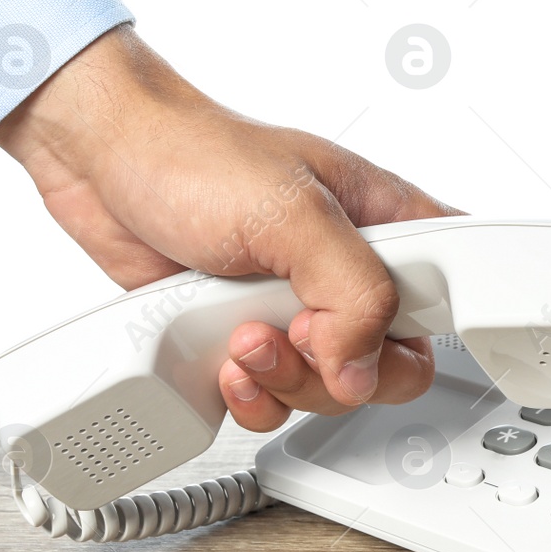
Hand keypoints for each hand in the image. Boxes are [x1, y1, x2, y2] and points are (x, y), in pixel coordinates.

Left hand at [0, 23, 462, 431]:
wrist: (98, 162)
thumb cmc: (192, 153)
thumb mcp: (293, 213)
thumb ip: (351, 291)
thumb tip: (360, 367)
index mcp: (387, 224)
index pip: (451, 296)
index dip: (425, 330)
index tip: (374, 330)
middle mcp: (348, 272)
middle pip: (391, 366)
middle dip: (337, 368)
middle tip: (295, 331)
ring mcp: (297, 308)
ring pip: (328, 390)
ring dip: (282, 380)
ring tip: (239, 336)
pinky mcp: (246, 337)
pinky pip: (272, 398)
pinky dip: (247, 395)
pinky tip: (222, 360)